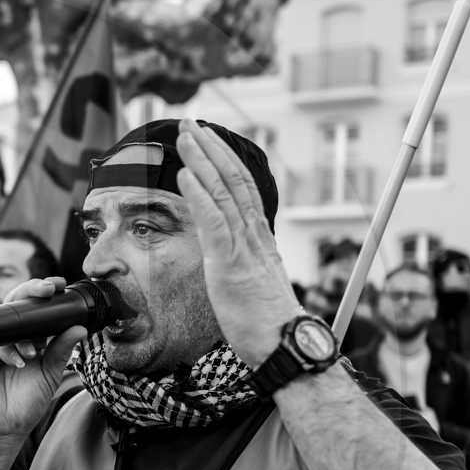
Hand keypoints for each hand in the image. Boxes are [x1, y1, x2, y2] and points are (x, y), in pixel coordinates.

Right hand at [0, 277, 85, 444]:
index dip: (46, 294)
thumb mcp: (49, 375)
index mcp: (30, 338)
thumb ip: (60, 351)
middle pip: (17, 304)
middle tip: (47, 290)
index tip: (58, 285)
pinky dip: (4, 348)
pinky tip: (15, 362)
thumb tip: (79, 328)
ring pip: (2, 318)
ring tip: (32, 355)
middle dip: (32, 292)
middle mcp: (9, 336)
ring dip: (21, 331)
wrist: (1, 429)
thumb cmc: (25, 404)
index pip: (36, 310)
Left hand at [175, 119, 300, 367]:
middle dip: (210, 149)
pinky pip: (215, 224)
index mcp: (258, 239)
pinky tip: (186, 176)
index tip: (207, 141)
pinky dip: (200, 196)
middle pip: (233, 181)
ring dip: (202, 161)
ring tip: (185, 137)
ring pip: (224, 193)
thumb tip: (229, 255)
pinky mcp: (231, 266)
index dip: (224, 162)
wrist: (284, 346)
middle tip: (191, 123)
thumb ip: (243, 262)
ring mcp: (244, 248)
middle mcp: (253, 236)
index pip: (241, 190)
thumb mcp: (253, 284)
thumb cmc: (267, 323)